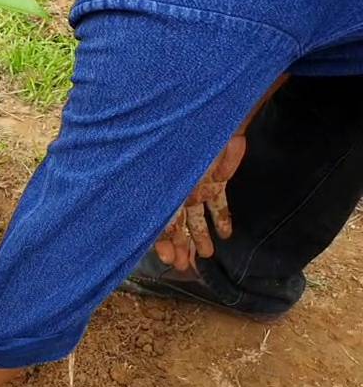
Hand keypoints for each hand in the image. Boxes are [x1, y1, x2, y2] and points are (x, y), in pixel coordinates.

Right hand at [155, 134, 244, 269]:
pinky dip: (222, 219)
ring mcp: (198, 185)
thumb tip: (167, 232)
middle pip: (178, 224)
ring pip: (198, 218)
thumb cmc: (187, 145)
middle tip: (185, 267)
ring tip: (207, 256)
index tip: (169, 260)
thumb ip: (171, 204)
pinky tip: (226, 235)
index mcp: (163, 191)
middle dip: (182, 246)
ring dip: (202, 237)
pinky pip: (220, 203)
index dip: (163, 242)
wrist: (211, 119)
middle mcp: (178, 191)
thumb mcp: (175, 178)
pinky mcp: (217, 179)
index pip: (160, 222)